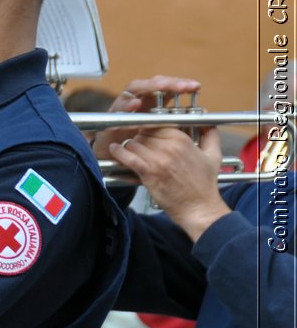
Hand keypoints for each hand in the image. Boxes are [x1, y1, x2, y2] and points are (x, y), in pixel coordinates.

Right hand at [89, 75, 203, 159]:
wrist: (114, 160)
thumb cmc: (141, 148)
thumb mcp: (164, 135)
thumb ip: (182, 123)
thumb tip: (204, 112)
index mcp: (152, 104)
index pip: (166, 88)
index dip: (179, 84)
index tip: (195, 87)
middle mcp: (137, 102)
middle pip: (151, 84)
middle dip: (167, 83)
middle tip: (182, 86)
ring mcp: (123, 108)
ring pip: (133, 90)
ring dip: (147, 88)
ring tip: (162, 87)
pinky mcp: (111, 118)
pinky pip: (118, 109)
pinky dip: (126, 105)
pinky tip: (135, 104)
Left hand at [109, 125, 228, 239]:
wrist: (198, 207)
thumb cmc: (205, 182)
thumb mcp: (213, 155)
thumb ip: (210, 134)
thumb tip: (207, 120)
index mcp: (182, 140)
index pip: (156, 124)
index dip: (150, 128)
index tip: (147, 133)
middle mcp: (169, 147)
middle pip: (143, 133)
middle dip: (140, 138)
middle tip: (140, 145)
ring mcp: (157, 159)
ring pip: (133, 143)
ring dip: (130, 147)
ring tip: (131, 151)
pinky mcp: (148, 172)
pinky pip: (128, 157)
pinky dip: (119, 152)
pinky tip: (114, 149)